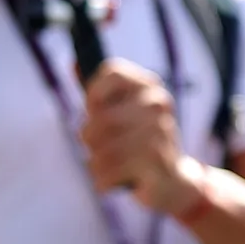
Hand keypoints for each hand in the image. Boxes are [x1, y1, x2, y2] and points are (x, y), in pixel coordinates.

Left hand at [82, 60, 196, 214]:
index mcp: (149, 85)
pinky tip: (112, 181)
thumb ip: (97, 93)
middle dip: (89, 140)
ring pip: (102, 148)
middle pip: (100, 118)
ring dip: (95, 163)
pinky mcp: (157, 161)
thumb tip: (72, 62)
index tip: (96, 112)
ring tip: (106, 167)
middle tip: (100, 149)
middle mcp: (158, 103)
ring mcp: (160, 132)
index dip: (94, 95)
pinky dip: (102, 180)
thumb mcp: (119, 114)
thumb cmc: (136, 144)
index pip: (111, 72)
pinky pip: (109, 170)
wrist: (172, 181)